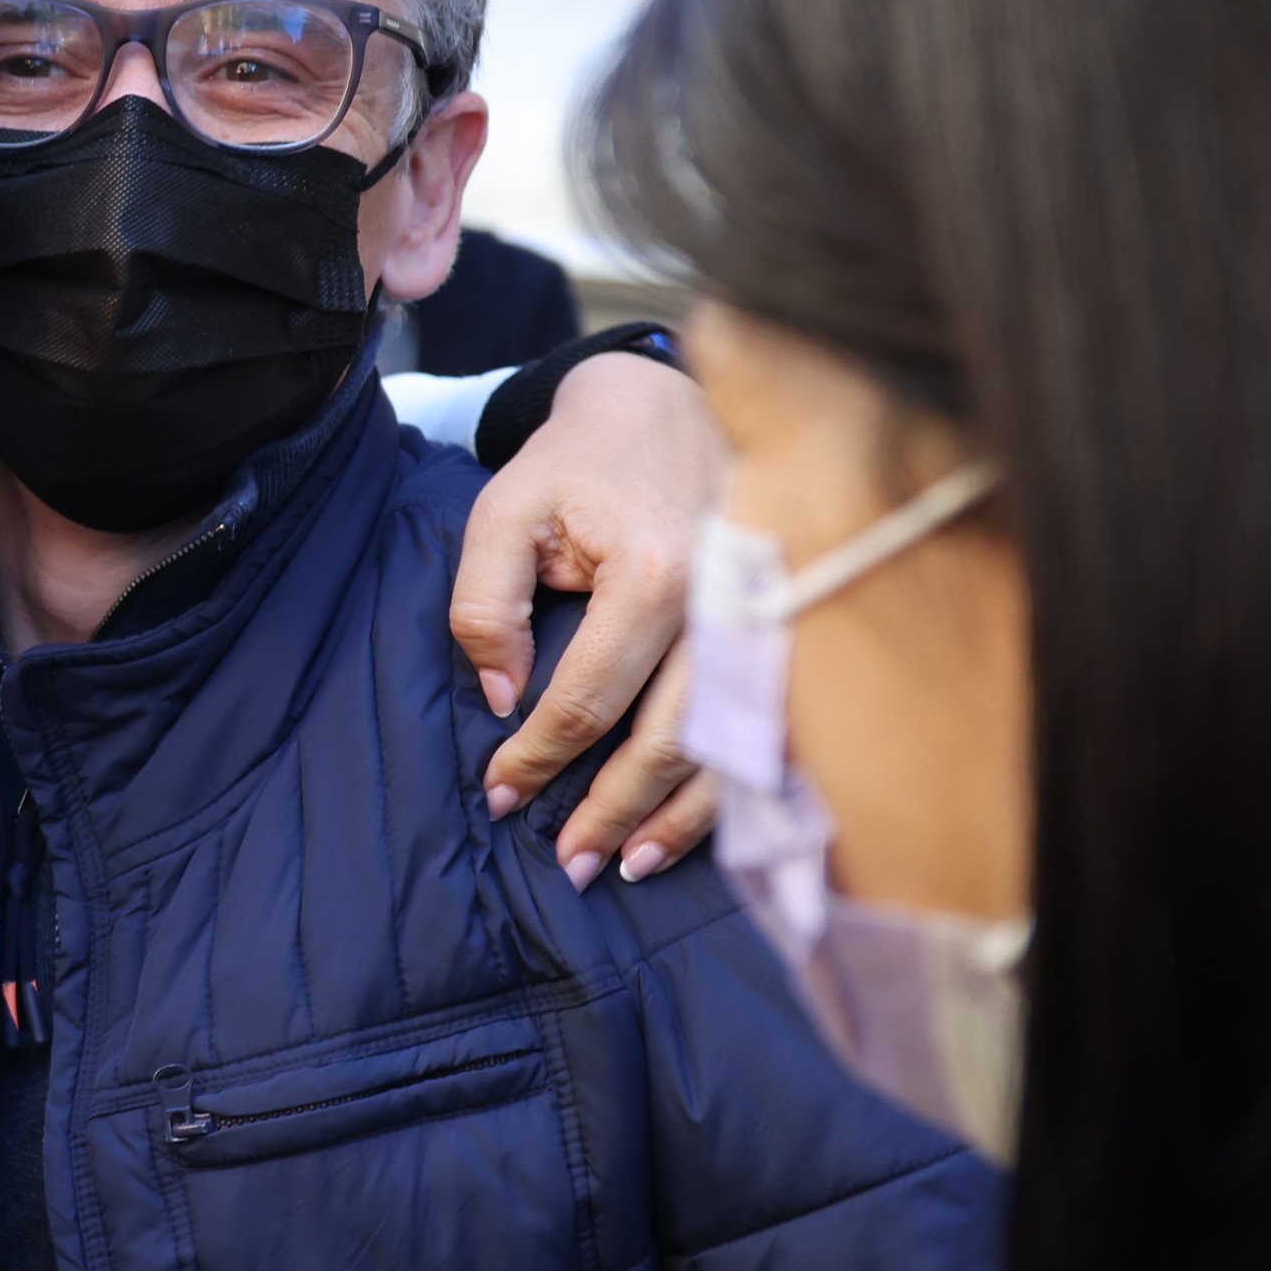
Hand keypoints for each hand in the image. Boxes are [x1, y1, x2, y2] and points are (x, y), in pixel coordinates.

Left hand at [453, 345, 728, 878]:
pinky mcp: (787, 631)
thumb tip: (501, 700)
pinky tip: (693, 823)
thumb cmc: (577, 463)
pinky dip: (732, 788)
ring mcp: (768, 621)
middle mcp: (725, 603)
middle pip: (669, 741)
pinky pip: (768, 728)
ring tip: (625, 864)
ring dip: (678, 820)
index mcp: (654, 571)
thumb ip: (483, 605)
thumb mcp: (503, 512)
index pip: (586, 698)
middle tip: (565, 864)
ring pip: (729, 749)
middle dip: (611, 812)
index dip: (537, 758)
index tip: (497, 793)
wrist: (664, 406)